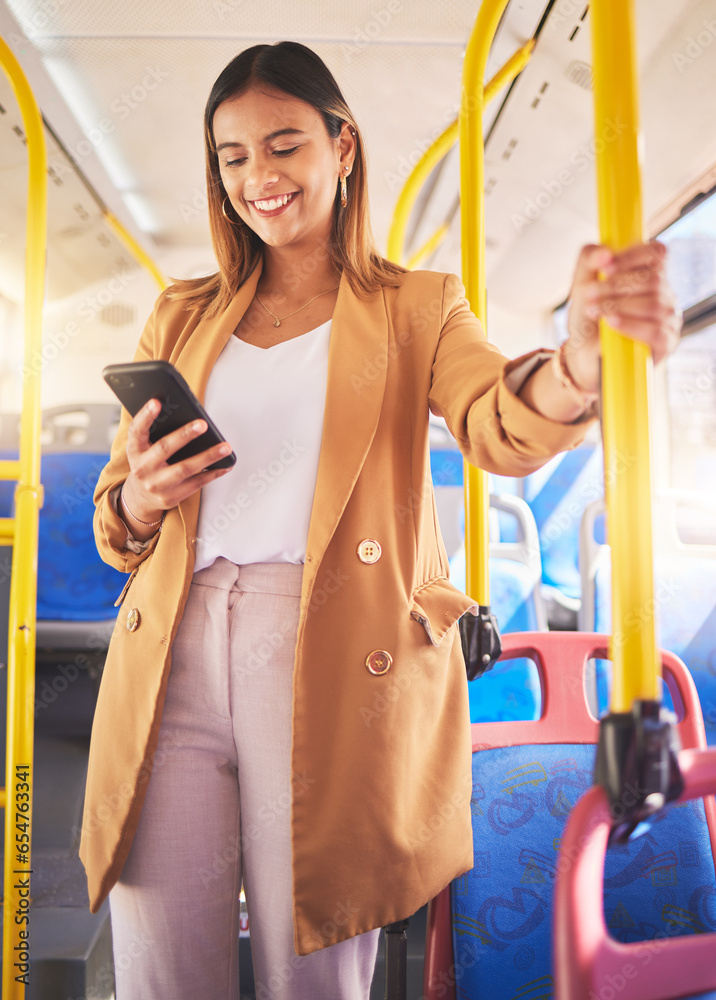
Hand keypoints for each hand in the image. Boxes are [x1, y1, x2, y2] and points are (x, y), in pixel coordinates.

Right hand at [121, 398, 231, 530]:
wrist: (140, 497)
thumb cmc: (147, 464)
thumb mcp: (143, 449)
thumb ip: (156, 433)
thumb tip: (183, 412)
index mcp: (134, 450)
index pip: (136, 430)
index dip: (145, 415)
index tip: (157, 402)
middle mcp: (142, 468)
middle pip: (164, 448)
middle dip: (184, 435)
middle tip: (203, 424)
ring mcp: (157, 484)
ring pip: (185, 468)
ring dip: (208, 456)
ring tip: (225, 447)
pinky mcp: (171, 497)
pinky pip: (196, 483)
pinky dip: (213, 473)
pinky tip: (225, 464)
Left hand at [563, 242, 681, 392]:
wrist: (583, 353)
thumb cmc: (588, 317)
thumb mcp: (581, 285)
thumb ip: (588, 260)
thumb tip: (605, 253)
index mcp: (649, 274)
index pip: (656, 253)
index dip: (632, 256)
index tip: (604, 268)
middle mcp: (663, 294)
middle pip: (652, 280)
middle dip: (615, 285)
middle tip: (589, 294)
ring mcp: (668, 318)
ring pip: (654, 305)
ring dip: (618, 305)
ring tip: (593, 311)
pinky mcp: (666, 343)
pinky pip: (656, 331)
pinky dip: (630, 325)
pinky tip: (611, 323)